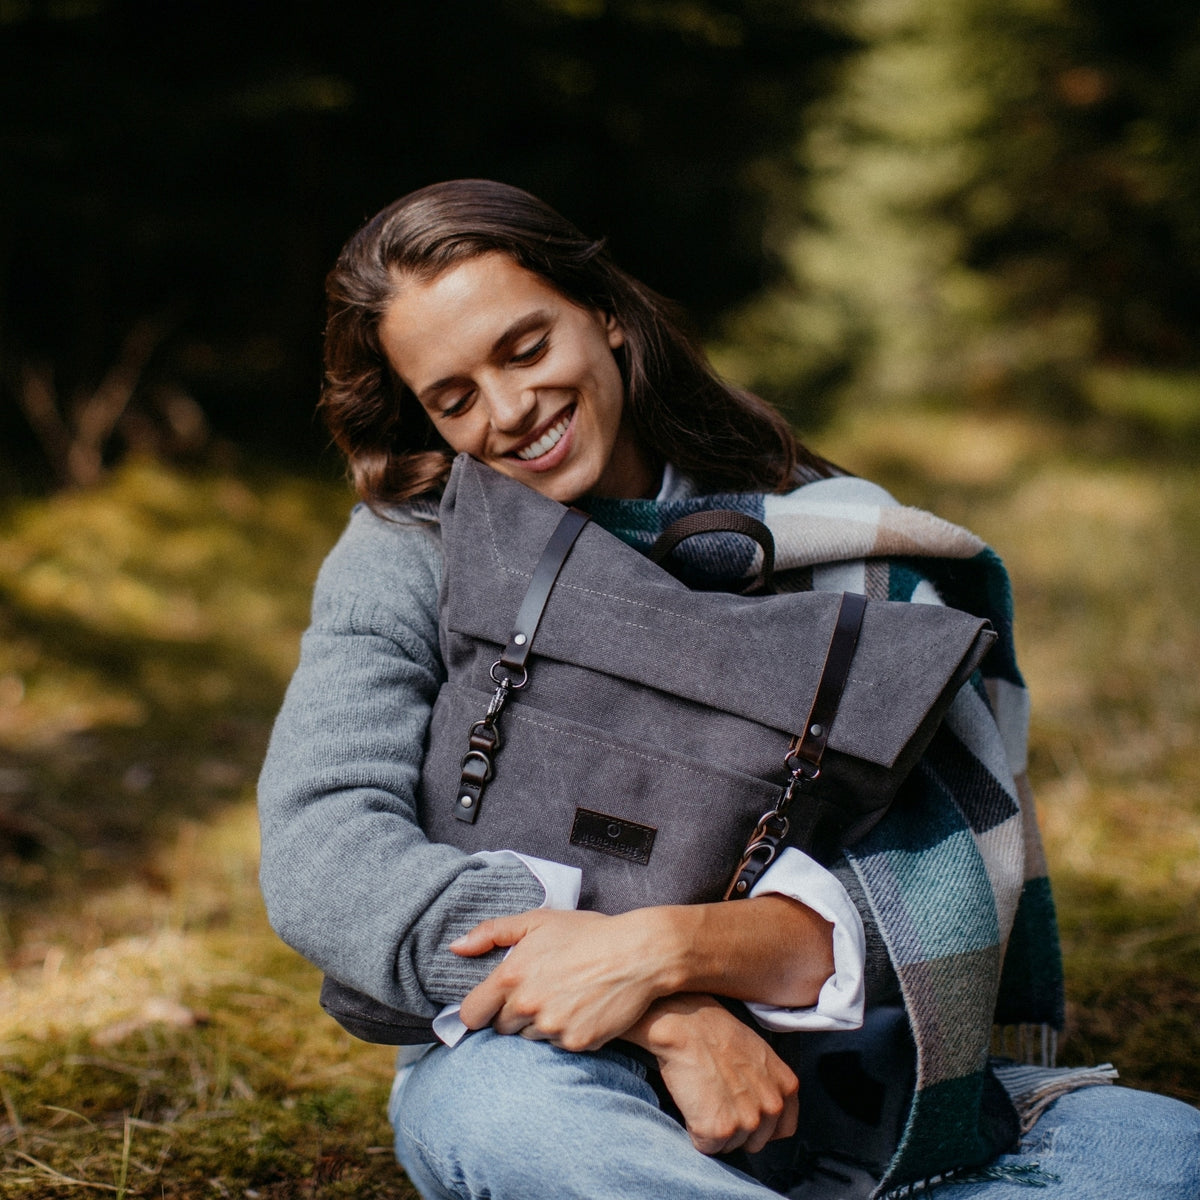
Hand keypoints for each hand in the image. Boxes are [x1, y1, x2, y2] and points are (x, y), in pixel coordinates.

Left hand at [451, 908, 671, 1050]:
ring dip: (539, 1025)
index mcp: (510, 976)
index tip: (489, 1007)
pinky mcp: (576, 1043)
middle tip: (538, 994)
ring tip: (563, 998)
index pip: (471, 1014)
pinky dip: (566, 1033)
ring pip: (530, 1038)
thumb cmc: (587, 933)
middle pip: (501, 1029)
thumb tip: (456, 947)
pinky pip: (559, 1046)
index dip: (478, 1012)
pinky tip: (582, 1010)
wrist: (637, 953)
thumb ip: (492, 932)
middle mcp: (526, 1006)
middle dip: (513, 1015)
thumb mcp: (538, 920)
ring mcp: (551, 1028)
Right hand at [626, 994, 798, 1154]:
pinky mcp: (719, 1128)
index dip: (758, 1123)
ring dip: (715, 1128)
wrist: (685, 1023)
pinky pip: (707, 1147)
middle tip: (717, 1096)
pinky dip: (695, 1131)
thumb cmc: (715, 1031)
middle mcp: (773, 1106)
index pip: (782, 1129)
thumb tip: (761, 1108)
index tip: (741, 1109)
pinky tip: (693, 1102)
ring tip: (704, 1094)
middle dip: (736, 1126)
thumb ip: (768, 1084)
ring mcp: (748, 1120)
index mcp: (787, 1086)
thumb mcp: (758, 1053)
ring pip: (730, 1146)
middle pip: (755, 1142)